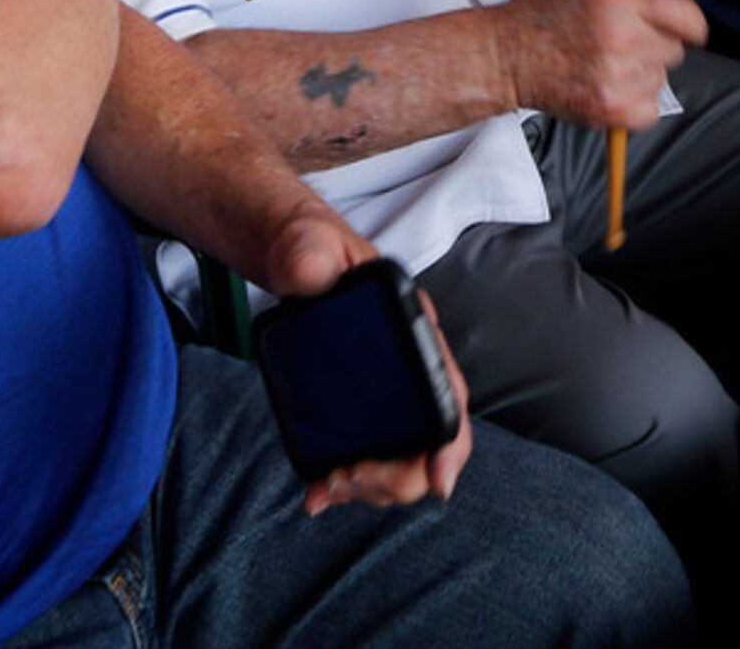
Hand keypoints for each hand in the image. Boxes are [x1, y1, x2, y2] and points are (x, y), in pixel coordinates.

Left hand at [261, 214, 474, 513]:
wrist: (287, 256)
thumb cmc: (310, 249)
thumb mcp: (308, 245)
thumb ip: (311, 255)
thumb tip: (313, 274)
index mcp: (412, 332)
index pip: (449, 394)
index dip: (452, 445)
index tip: (438, 482)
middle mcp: (407, 370)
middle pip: (426, 446)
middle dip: (395, 477)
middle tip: (348, 476)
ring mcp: (382, 395)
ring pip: (398, 462)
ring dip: (370, 486)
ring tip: (330, 482)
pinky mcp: (352, 410)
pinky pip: (361, 458)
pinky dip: (342, 485)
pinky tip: (318, 494)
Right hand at [502, 0, 704, 127]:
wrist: (505, 57)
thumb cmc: (542, 21)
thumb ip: (633, 2)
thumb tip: (671, 18)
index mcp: (618, 1)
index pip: (685, 16)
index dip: (690, 26)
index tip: (688, 32)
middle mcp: (623, 37)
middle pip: (674, 50)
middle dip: (653, 48)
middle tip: (619, 47)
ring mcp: (619, 75)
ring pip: (660, 79)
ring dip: (641, 75)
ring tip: (604, 68)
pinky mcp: (613, 108)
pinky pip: (650, 109)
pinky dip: (635, 104)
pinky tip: (609, 90)